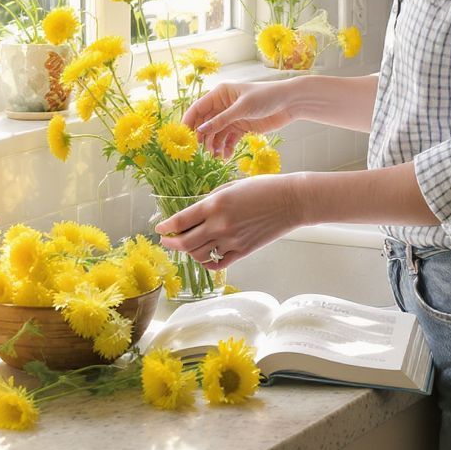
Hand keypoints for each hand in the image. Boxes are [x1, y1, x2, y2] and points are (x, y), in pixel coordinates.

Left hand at [155, 173, 303, 269]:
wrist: (290, 201)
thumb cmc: (262, 188)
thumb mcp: (231, 186)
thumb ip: (211, 200)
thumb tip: (195, 213)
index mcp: (214, 205)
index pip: (181, 221)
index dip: (166, 227)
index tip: (159, 229)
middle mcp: (219, 225)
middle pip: (185, 242)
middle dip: (171, 242)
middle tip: (166, 240)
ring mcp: (231, 240)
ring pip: (198, 254)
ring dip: (188, 252)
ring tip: (187, 245)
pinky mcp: (243, 251)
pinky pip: (217, 263)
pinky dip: (206, 262)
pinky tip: (204, 256)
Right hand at [182, 80, 300, 157]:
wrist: (289, 103)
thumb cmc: (266, 97)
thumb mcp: (241, 109)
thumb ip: (221, 121)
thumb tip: (200, 131)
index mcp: (220, 94)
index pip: (198, 108)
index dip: (190, 122)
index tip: (184, 137)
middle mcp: (224, 105)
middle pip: (206, 123)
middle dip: (203, 137)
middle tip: (202, 151)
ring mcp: (232, 117)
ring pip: (217, 134)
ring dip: (215, 145)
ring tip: (216, 156)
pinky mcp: (242, 127)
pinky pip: (229, 139)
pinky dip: (226, 148)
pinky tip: (226, 156)